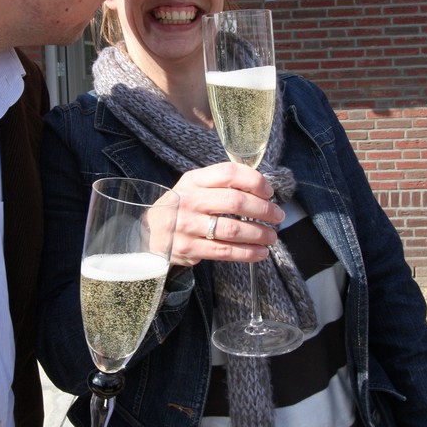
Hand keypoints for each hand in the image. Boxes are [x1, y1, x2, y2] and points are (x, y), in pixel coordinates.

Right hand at [169, 162, 283, 266]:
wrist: (149, 233)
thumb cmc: (181, 207)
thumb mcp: (193, 187)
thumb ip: (221, 184)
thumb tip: (261, 189)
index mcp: (193, 180)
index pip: (228, 173)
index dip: (254, 181)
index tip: (269, 192)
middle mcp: (189, 201)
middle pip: (235, 201)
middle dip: (263, 210)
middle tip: (278, 216)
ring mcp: (187, 226)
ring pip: (232, 230)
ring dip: (259, 234)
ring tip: (271, 236)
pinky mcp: (188, 249)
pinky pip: (224, 252)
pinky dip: (247, 253)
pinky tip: (260, 252)